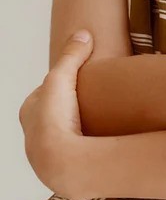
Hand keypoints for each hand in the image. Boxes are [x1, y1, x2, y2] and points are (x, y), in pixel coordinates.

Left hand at [18, 30, 93, 197]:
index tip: (77, 79)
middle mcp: (33, 134)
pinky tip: (101, 141)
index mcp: (29, 112)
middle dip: (67, 107)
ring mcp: (49, 152)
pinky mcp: (65, 166)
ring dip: (77, 128)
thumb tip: (84, 34)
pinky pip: (76, 150)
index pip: (44, 93)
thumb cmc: (54, 118)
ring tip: (100, 121)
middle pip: (53, 115)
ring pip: (64, 135)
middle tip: (90, 99)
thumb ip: (72, 55)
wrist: (61, 160)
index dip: (60, 84)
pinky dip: (87, 144)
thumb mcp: (61, 77)